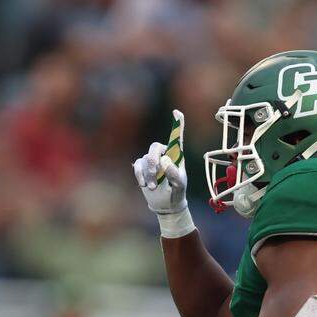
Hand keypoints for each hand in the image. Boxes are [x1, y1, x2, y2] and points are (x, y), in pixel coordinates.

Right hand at [132, 110, 194, 237]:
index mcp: (176, 155)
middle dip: (153, 160)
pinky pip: (137, 165)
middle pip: (155, 147)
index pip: (176, 137)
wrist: (166, 204)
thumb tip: (164, 160)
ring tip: (154, 187)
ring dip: (149, 174)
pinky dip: (140, 175)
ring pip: (145, 159)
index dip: (177, 124)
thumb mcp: (179, 185)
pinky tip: (144, 185)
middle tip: (156, 173)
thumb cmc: (176, 192)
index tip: (177, 112)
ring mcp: (151, 161)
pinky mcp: (142, 168)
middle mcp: (163, 154)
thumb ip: (175, 173)